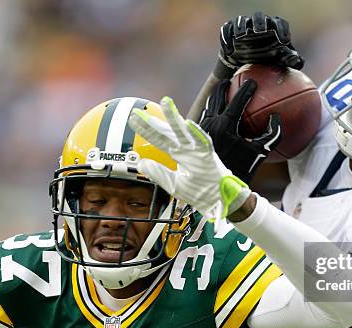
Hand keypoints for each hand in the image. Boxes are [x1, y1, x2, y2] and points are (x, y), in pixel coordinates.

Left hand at [128, 97, 251, 222]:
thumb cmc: (200, 192)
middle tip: (139, 111)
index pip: (158, 139)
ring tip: (166, 103)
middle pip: (167, 132)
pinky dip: (198, 134)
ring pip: (184, 131)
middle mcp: (185, 149)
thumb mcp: (173, 185)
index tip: (133, 120)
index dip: (145, 130)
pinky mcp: (209, 155)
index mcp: (177, 155)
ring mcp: (197, 150)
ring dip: (175, 118)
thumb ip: (157, 174)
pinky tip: (189, 124)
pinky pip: (204, 142)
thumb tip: (141, 163)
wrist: (218, 201)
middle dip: (153, 122)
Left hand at [199, 79, 281, 182]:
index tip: (252, 81)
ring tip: (221, 91)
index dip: (246, 88)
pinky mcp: (197, 137)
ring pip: (207, 106)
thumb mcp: (261, 152)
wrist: (219, 185)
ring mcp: (202, 130)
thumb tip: (276, 117)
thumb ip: (272, 134)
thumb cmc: (242, 169)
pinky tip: (215, 112)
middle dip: (224, 85)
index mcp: (226, 126)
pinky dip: (210, 110)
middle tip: (231, 79)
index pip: (237, 100)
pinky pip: (203, 117)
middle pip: (216, 97)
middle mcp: (211, 124)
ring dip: (215, 96)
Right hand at [219, 11, 303, 71]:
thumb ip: (290, 60)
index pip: (279, 23)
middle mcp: (258, 24)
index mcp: (273, 27)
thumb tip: (297, 61)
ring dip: (241, 27)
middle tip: (261, 31)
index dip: (282, 30)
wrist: (246, 61)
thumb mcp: (279, 60)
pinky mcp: (230, 31)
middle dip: (260, 22)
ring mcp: (243, 26)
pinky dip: (226, 38)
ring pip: (241, 21)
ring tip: (241, 36)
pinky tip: (229, 50)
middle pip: (259, 17)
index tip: (284, 41)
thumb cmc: (266, 57)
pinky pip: (226, 31)